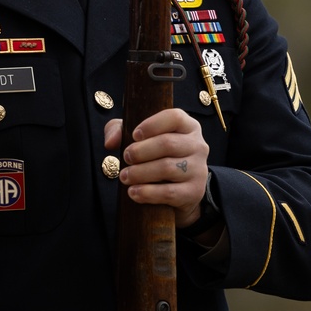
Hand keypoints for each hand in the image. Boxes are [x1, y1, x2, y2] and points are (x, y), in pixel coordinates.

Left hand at [103, 109, 209, 227]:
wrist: (180, 190)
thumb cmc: (157, 157)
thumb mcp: (140, 138)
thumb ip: (119, 130)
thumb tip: (110, 142)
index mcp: (188, 126)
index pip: (175, 117)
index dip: (152, 124)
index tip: (134, 135)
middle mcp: (198, 145)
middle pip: (168, 143)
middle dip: (141, 151)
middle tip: (126, 157)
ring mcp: (199, 169)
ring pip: (167, 168)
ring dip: (140, 173)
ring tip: (125, 176)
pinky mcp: (194, 191)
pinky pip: (169, 192)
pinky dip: (148, 193)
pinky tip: (133, 192)